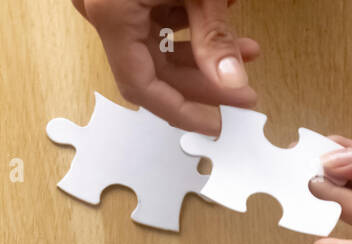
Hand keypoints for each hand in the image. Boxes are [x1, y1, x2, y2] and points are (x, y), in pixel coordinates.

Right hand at [72, 0, 259, 133]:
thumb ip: (215, 36)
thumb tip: (232, 81)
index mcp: (112, 14)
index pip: (142, 86)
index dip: (179, 111)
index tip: (213, 125)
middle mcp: (104, 9)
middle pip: (153, 68)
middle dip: (204, 80)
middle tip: (244, 93)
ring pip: (157, 44)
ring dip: (203, 51)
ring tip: (247, 51)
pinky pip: (154, 18)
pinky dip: (189, 23)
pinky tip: (224, 19)